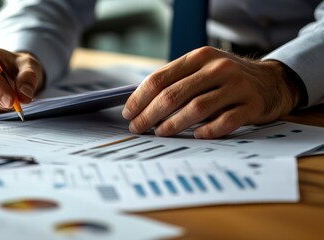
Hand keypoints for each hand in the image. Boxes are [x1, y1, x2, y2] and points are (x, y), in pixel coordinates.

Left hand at [122, 46, 302, 138]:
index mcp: (199, 57)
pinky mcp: (251, 105)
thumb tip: (141, 104)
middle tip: (137, 127)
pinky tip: (195, 136)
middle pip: (173, 94)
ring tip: (159, 133)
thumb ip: (177, 80)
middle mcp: (217, 68)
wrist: (272, 81)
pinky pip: (224, 122)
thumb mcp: (203, 69)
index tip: (128, 113)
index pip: (160, 78)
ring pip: (195, 108)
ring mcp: (236, 86)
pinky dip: (206, 131)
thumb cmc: (227, 79)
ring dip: (172, 124)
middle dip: (149, 114)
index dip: (140, 98)